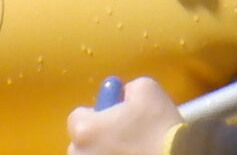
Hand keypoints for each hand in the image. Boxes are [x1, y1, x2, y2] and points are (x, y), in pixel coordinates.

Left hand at [66, 76, 180, 154]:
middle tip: (125, 137)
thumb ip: (128, 88)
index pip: (77, 117)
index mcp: (85, 130)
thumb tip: (123, 95)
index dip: (97, 114)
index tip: (115, 117)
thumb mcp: (147, 89)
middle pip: (81, 144)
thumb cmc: (159, 128)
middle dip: (98, 139)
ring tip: (132, 153)